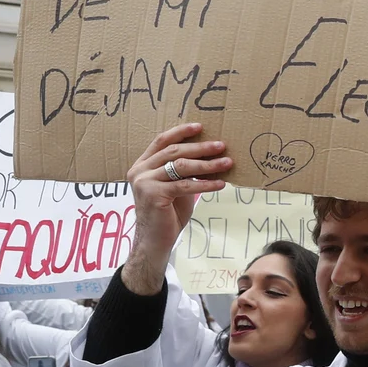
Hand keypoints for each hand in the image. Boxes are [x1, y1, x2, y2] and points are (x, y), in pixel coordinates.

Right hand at [123, 123, 232, 292]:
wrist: (155, 240)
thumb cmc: (168, 213)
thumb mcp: (177, 187)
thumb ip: (185, 172)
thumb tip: (212, 156)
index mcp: (142, 165)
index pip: (161, 141)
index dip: (181, 131)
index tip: (201, 126)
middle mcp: (140, 171)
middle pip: (174, 151)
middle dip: (201, 147)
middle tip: (222, 145)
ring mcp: (144, 182)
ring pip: (180, 166)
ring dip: (207, 164)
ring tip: (228, 162)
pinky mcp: (153, 195)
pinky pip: (185, 185)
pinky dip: (205, 183)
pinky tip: (221, 183)